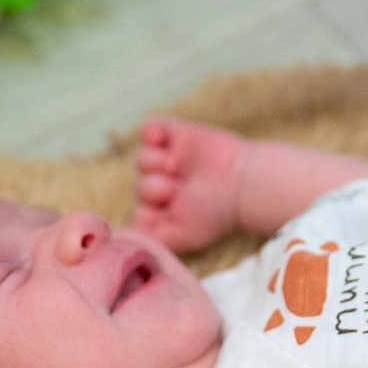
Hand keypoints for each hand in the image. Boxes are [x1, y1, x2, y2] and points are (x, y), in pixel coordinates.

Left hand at [131, 117, 245, 252]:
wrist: (241, 183)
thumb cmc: (216, 214)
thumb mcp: (183, 236)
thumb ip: (153, 239)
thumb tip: (125, 238)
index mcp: (168, 212)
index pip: (140, 213)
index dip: (149, 213)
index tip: (168, 213)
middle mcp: (166, 186)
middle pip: (139, 188)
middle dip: (155, 190)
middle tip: (178, 190)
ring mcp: (168, 159)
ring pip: (141, 159)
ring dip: (155, 164)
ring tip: (176, 167)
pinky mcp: (175, 135)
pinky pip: (147, 128)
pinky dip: (150, 132)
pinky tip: (161, 140)